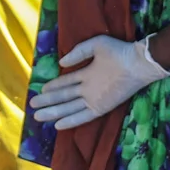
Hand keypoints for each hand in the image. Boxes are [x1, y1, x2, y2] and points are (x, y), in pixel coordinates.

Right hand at [27, 35, 169, 129]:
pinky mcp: (101, 107)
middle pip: (63, 97)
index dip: (53, 86)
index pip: (66, 82)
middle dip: (48, 102)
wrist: (138, 63)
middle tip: (32, 106)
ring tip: (38, 116)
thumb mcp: (97, 45)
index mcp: (87, 74)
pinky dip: (70, 120)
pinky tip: (58, 125)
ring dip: (53, 112)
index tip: (40, 90)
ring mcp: (93, 98)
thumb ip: (78, 52)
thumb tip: (61, 62)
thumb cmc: (120, 51)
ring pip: (69, 107)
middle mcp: (88, 88)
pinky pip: (82, 115)